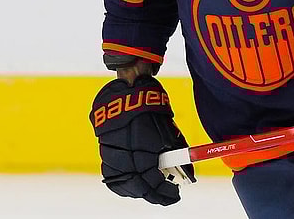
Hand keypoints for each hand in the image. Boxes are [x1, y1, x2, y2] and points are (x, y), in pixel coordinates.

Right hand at [90, 75, 195, 205]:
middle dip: (155, 195)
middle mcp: (126, 156)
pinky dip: (125, 185)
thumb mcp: (170, 133)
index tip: (175, 195)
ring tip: (153, 192)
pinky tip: (135, 187)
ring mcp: (113, 156)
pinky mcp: (105, 154)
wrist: (127, 97)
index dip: (166, 191)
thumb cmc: (152, 113)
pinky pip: (113, 178)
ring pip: (126, 185)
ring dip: (140, 192)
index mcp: (144, 151)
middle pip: (140, 187)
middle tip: (167, 196)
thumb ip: (177, 155)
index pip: (155, 182)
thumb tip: (188, 174)